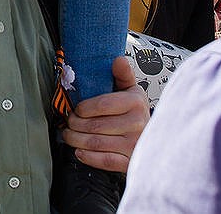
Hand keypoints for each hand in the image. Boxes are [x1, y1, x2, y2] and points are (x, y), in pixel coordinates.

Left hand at [62, 55, 149, 171]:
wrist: (152, 137)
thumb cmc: (134, 111)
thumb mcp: (131, 90)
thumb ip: (122, 74)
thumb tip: (118, 59)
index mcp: (136, 102)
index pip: (102, 104)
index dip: (83, 108)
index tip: (75, 109)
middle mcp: (138, 124)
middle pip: (95, 126)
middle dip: (74, 124)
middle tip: (67, 122)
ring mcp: (134, 144)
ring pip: (97, 143)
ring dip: (76, 139)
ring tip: (68, 134)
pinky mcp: (130, 161)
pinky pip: (106, 161)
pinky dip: (89, 157)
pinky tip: (79, 151)